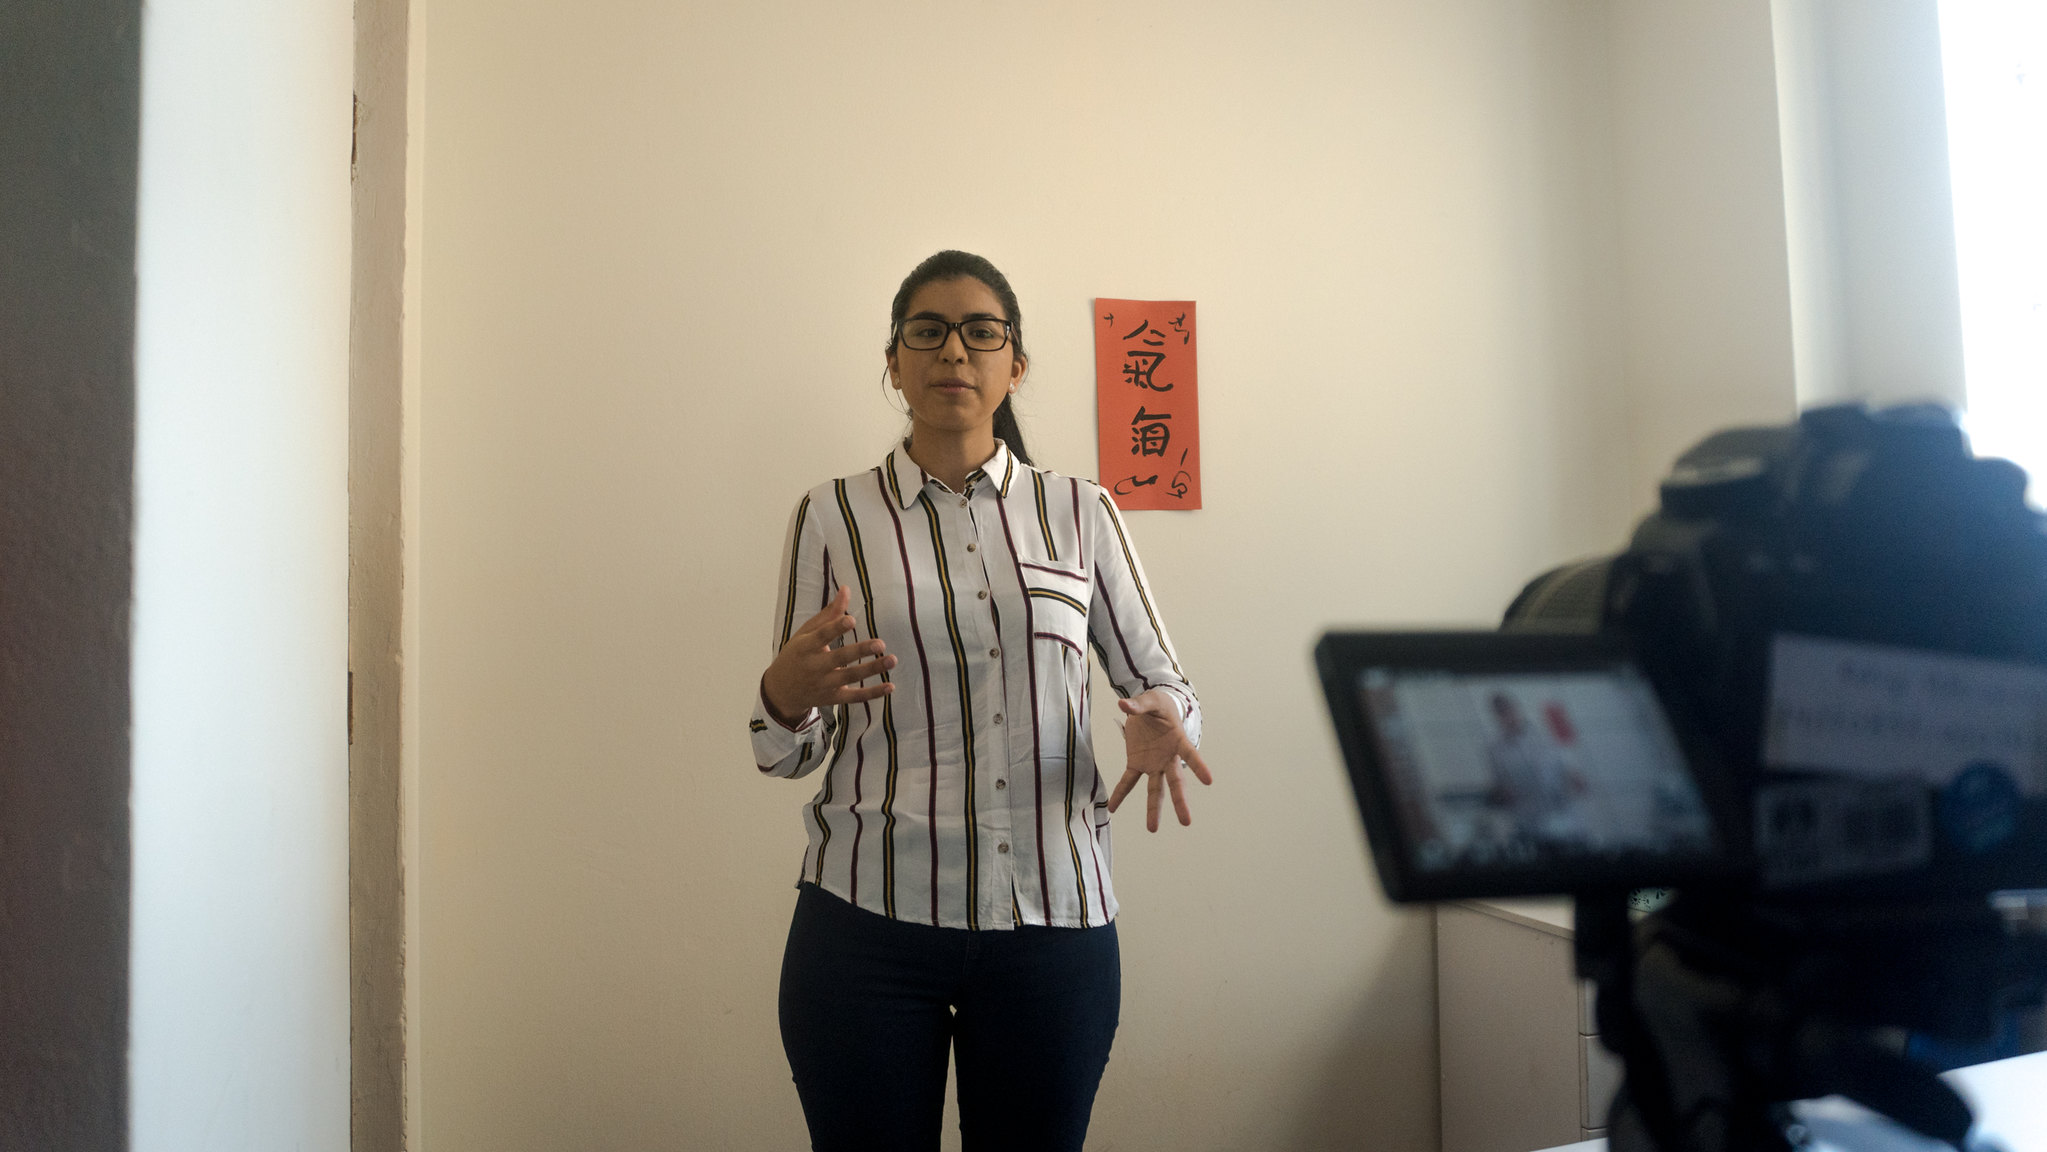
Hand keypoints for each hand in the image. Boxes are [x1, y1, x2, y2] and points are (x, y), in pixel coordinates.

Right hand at [760, 586, 896, 725]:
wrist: (781, 691)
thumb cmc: (797, 655)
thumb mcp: (806, 633)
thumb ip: (829, 614)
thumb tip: (846, 589)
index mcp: (805, 647)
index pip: (821, 636)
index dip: (835, 628)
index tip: (852, 620)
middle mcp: (814, 667)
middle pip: (839, 658)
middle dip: (860, 651)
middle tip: (880, 644)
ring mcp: (824, 685)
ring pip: (850, 677)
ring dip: (872, 669)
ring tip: (892, 660)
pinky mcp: (833, 698)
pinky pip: (854, 697)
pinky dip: (872, 694)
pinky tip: (890, 686)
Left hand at [1107, 689, 1212, 831]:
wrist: (1151, 708)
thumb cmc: (1158, 705)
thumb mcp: (1150, 701)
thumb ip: (1139, 705)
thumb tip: (1123, 705)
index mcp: (1178, 741)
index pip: (1190, 755)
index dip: (1199, 766)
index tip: (1209, 780)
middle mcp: (1168, 758)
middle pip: (1176, 782)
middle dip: (1180, 801)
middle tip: (1186, 821)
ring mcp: (1153, 763)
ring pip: (1156, 789)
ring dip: (1153, 808)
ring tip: (1152, 828)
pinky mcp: (1137, 763)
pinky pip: (1128, 781)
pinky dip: (1120, 793)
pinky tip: (1112, 808)